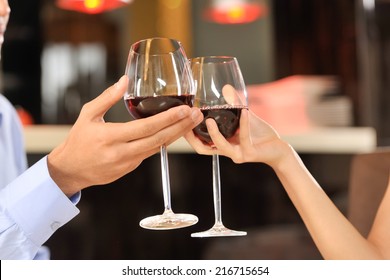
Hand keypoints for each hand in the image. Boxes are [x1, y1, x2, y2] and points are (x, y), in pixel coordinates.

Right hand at [48, 75, 202, 195]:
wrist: (71, 170)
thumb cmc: (78, 140)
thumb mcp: (88, 114)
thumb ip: (107, 97)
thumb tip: (125, 80)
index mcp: (111, 137)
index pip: (146, 127)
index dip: (167, 119)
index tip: (184, 110)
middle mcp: (122, 152)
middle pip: (158, 140)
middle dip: (180, 127)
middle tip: (197, 115)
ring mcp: (128, 163)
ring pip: (158, 148)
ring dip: (177, 135)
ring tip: (192, 122)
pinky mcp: (130, 169)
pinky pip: (151, 153)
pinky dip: (164, 142)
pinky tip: (175, 132)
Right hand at [185, 109, 289, 166]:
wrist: (278, 148)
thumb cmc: (260, 135)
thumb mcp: (245, 117)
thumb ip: (234, 104)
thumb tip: (225, 87)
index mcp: (222, 144)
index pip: (200, 142)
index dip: (188, 135)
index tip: (181, 120)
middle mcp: (227, 151)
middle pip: (203, 149)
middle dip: (193, 138)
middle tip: (187, 121)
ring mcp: (238, 154)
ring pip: (221, 146)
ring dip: (214, 134)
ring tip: (209, 120)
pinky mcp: (250, 153)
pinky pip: (244, 137)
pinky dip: (244, 124)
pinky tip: (244, 111)